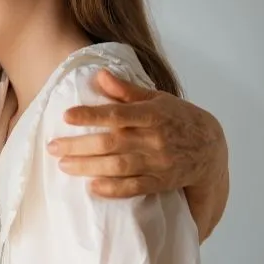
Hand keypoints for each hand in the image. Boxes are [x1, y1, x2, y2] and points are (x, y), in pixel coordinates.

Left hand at [47, 69, 227, 197]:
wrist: (211, 148)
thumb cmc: (177, 118)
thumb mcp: (156, 98)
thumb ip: (126, 90)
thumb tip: (100, 75)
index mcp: (152, 114)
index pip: (118, 114)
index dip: (92, 115)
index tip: (66, 115)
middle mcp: (154, 139)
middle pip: (112, 143)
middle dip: (79, 146)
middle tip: (52, 147)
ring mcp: (158, 163)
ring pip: (119, 167)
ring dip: (89, 167)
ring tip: (63, 165)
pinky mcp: (161, 182)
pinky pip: (135, 188)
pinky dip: (113, 189)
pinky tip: (92, 187)